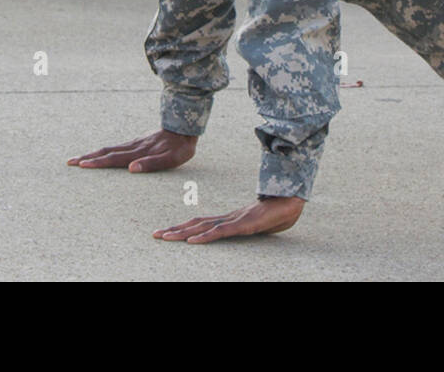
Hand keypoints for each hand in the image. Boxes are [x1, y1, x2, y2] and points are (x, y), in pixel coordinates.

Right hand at [67, 130, 197, 172]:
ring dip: (93, 154)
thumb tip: (131, 169)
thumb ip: (152, 164)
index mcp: (139, 152)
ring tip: (79, 159)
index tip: (81, 165)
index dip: (97, 163)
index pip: (114, 159)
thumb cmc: (180, 147)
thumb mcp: (171, 159)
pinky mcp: (137, 142)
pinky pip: (116, 147)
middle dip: (87, 158)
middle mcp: (133, 147)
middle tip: (69, 162)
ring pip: (109, 149)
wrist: (185, 127)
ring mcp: (134, 144)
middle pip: (106, 152)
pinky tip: (100, 154)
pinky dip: (103, 151)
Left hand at [153, 196, 306, 243]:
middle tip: (154, 235)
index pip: (199, 223)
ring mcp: (233, 221)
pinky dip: (204, 238)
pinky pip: (220, 233)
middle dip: (174, 230)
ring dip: (182, 233)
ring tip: (165, 238)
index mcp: (227, 219)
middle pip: (194, 224)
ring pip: (202, 228)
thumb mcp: (254, 225)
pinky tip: (192, 242)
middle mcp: (226, 219)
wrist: (290, 202)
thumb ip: (244, 228)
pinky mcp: (242, 225)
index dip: (181, 227)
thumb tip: (238, 232)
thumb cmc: (274, 213)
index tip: (164, 232)